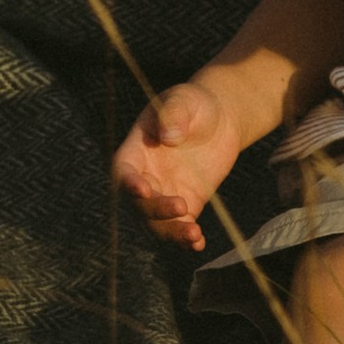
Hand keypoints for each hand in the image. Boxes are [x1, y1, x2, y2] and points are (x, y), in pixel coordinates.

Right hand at [111, 77, 241, 253]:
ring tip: (193, 234)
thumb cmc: (194, 104)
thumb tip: (168, 135)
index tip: (145, 190)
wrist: (221, 118)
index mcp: (135, 152)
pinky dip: (187, 238)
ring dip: (172, 232)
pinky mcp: (186, 205)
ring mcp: (164, 194)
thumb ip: (174, 113)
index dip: (129, 184)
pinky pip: (181, 227)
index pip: (123, 173)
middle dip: (156, 210)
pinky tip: (198, 243)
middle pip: (139, 204)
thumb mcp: (184, 100)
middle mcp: (145, 178)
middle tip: (181, 206)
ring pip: (158, 223)